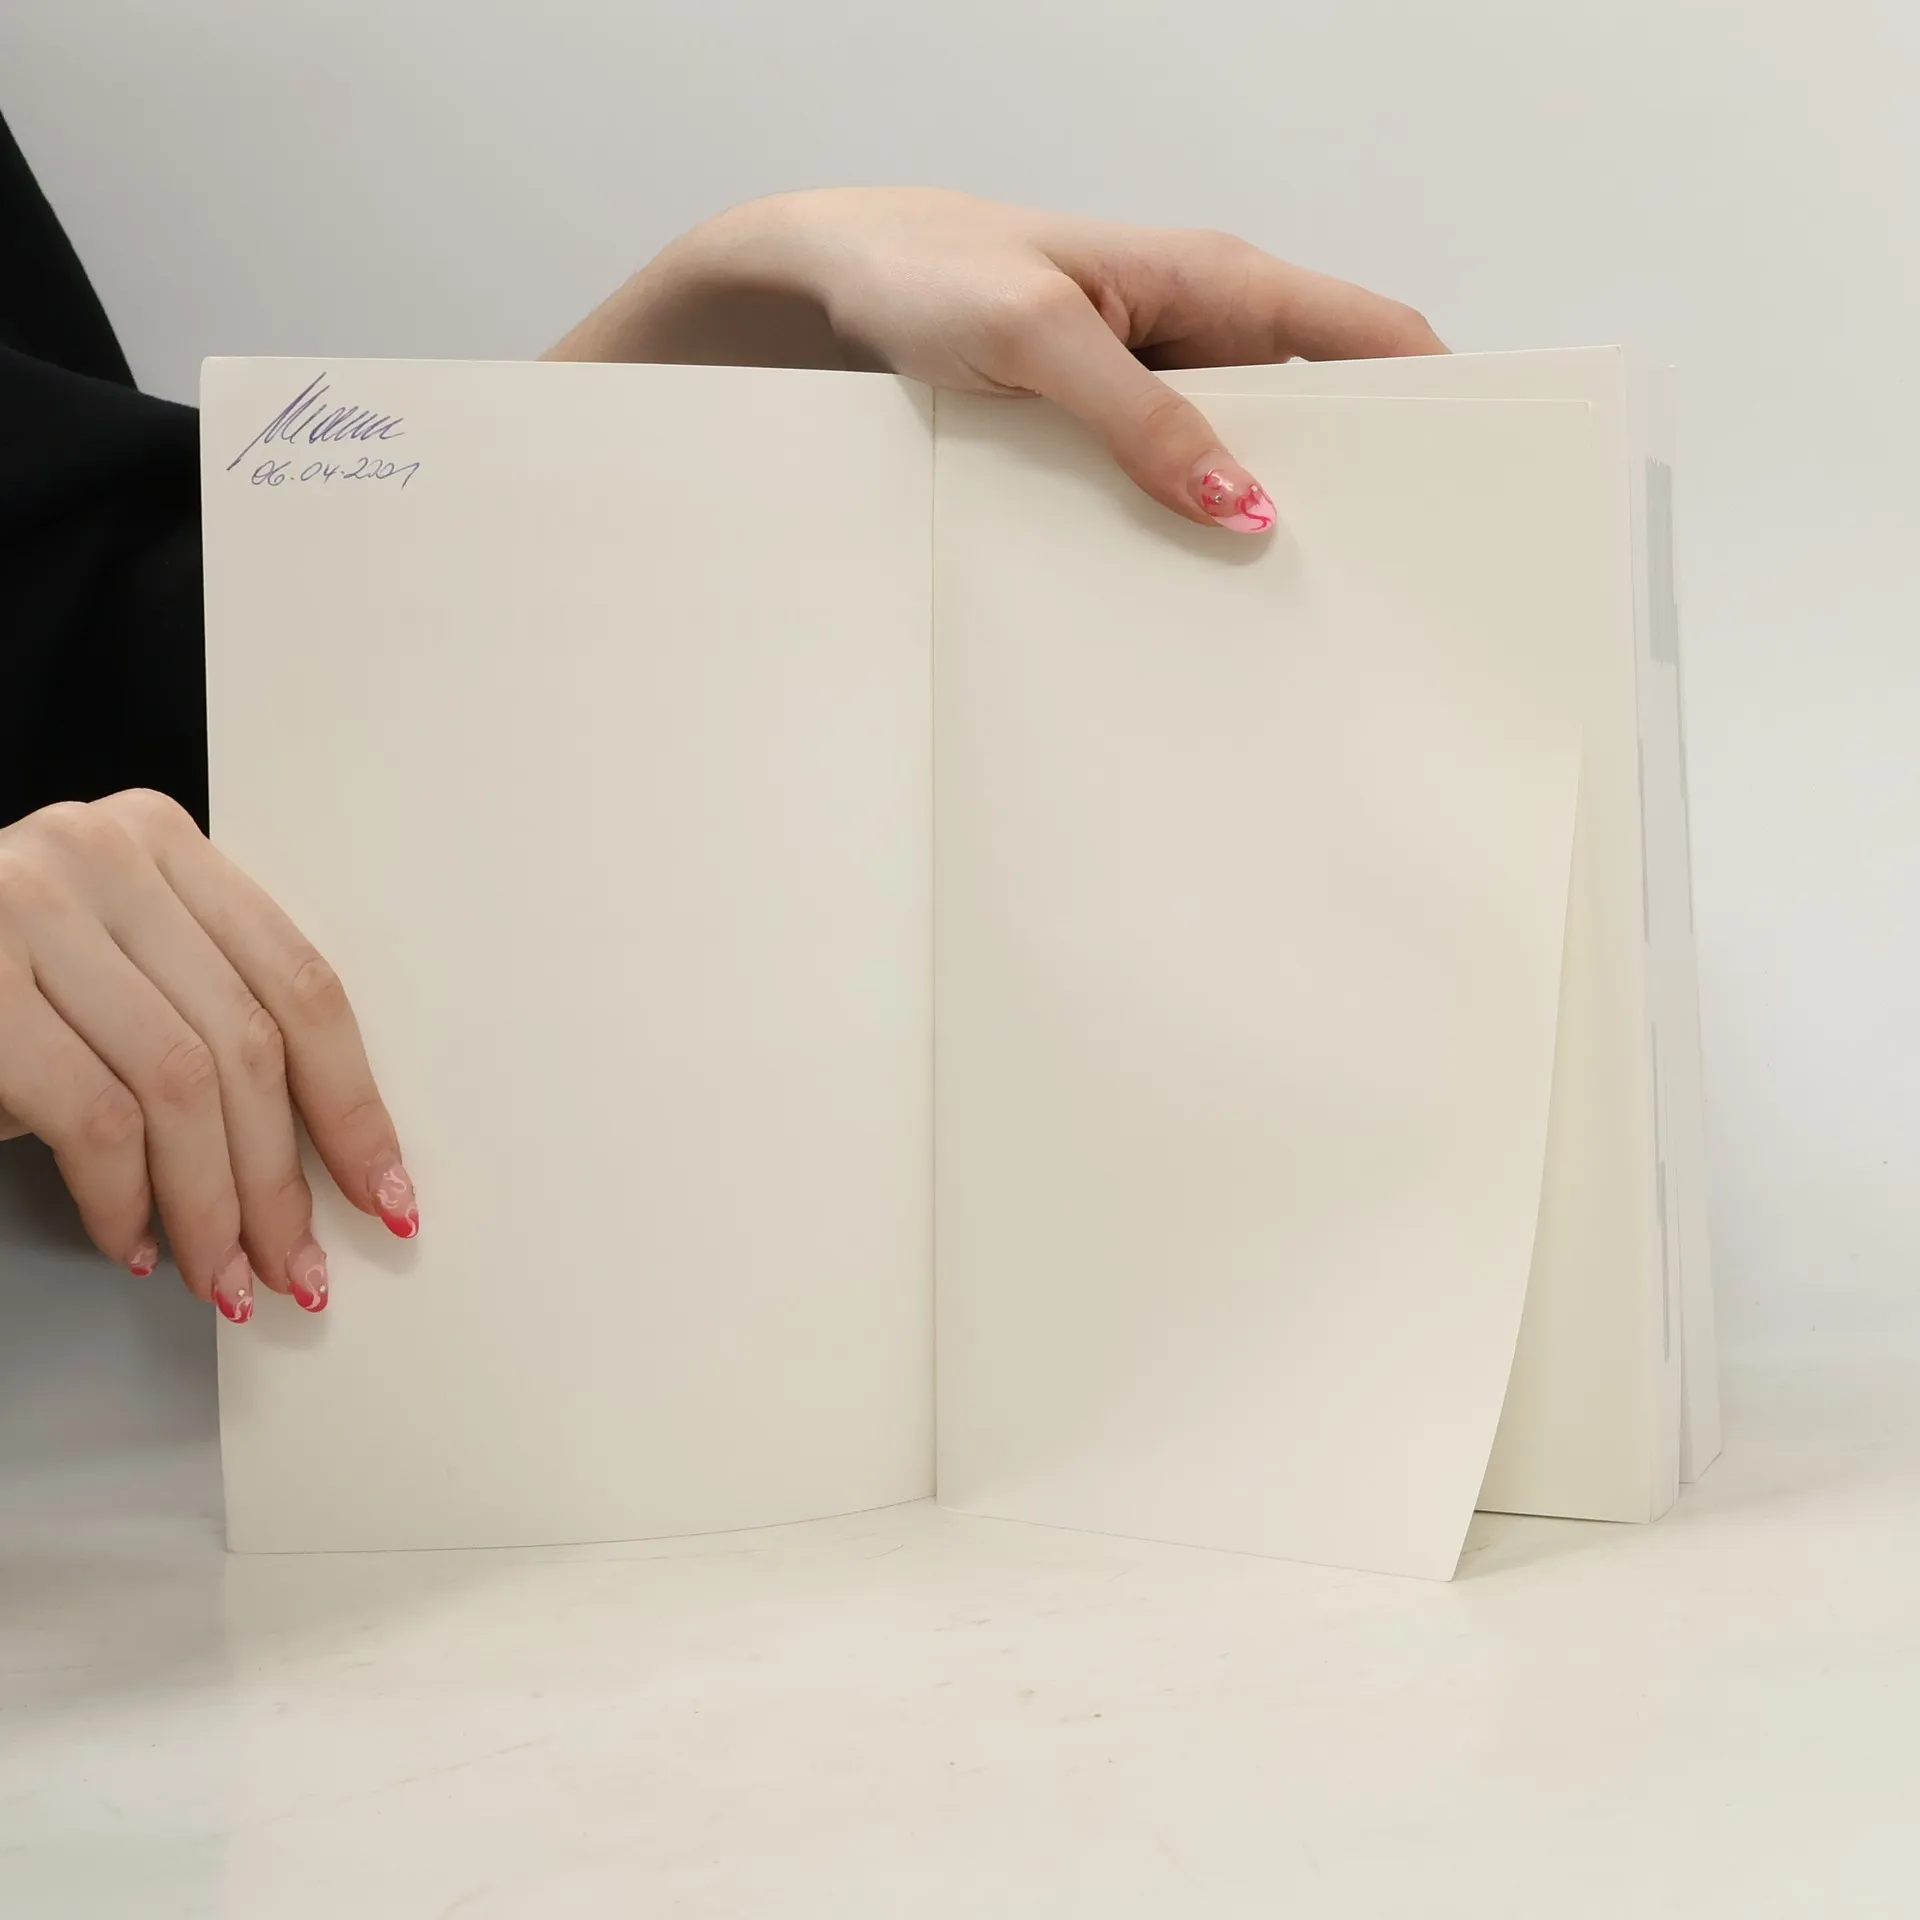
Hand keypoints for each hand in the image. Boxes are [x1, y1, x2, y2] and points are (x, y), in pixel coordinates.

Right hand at [0, 791, 416, 1319]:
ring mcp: (24, 907)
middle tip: (296, 1267)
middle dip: (283, 1180)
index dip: (353, 1103)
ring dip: (214, 1209)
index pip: (300, 983)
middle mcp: (99, 854)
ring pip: (182, 1086)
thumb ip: (202, 1013)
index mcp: (160, 840)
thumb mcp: (112, 979)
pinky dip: (124, 1200)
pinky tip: (132, 1241)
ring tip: (222, 1276)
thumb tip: (312, 1157)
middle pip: (248, 1041)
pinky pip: (95, 1118)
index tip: (381, 1190)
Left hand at [548, 188, 1444, 532]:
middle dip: (1352, 484)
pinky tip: (1181, 583)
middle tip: (1370, 578)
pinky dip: (1185, 524)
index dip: (1433, 402)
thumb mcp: (1039, 344)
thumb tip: (1243, 504)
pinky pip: (1172, 479)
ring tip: (1277, 603)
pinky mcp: (1107, 423)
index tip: (1464, 485)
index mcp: (1215, 279)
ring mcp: (1155, 379)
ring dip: (1258, 517)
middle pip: (1319, 408)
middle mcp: (1200, 327)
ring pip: (1244, 455)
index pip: (1370, 334)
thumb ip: (1143, 422)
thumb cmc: (928, 274)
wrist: (832, 285)